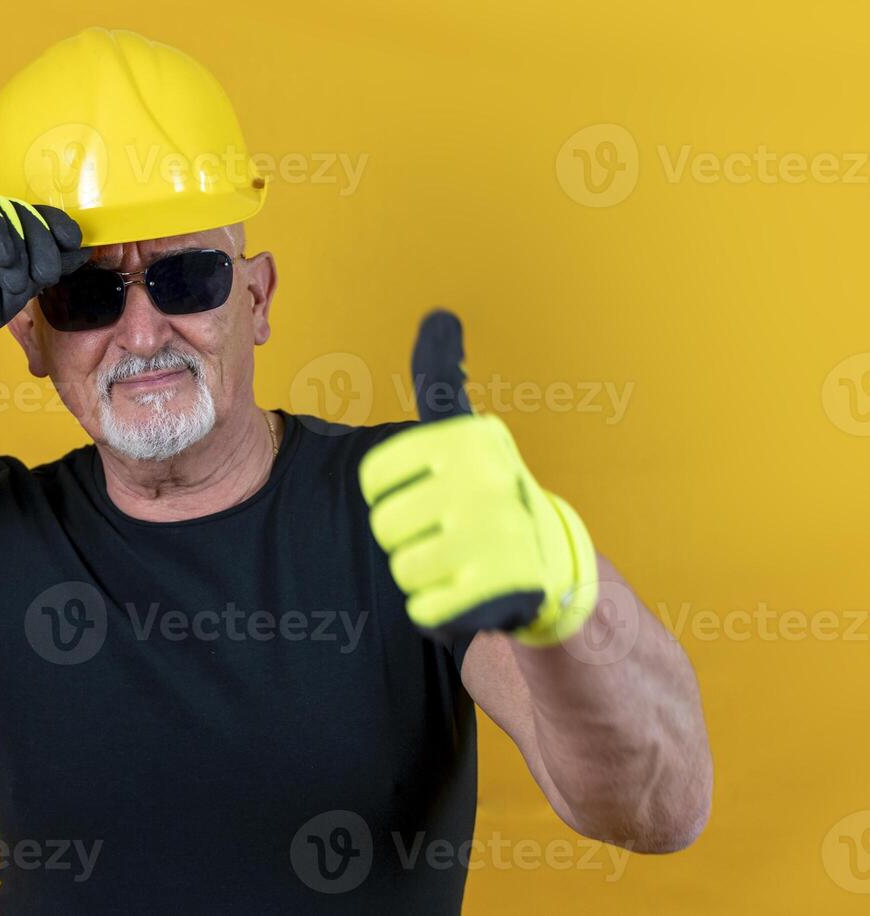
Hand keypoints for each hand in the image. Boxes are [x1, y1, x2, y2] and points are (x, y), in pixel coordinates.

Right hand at [0, 182, 90, 372]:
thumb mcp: (7, 295)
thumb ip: (40, 271)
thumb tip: (79, 248)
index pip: (33, 221)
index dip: (57, 228)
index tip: (75, 246)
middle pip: (24, 212)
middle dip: (43, 242)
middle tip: (44, 274)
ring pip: (2, 206)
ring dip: (19, 241)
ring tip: (14, 275)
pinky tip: (2, 258)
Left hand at [358, 311, 598, 646]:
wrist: (553, 565)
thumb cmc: (489, 492)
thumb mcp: (468, 432)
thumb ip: (442, 379)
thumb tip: (440, 316)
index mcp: (466, 440)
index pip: (374, 480)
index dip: (388, 495)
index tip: (422, 494)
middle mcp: (485, 480)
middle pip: (387, 526)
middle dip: (406, 538)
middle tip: (445, 532)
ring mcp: (497, 534)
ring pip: (404, 569)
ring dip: (423, 574)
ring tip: (458, 560)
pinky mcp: (504, 589)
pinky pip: (427, 610)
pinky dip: (438, 610)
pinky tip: (467, 593)